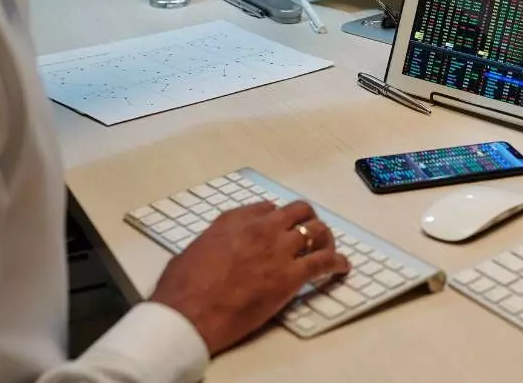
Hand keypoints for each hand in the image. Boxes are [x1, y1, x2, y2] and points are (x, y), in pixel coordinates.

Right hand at [149, 201, 349, 354]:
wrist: (189, 314)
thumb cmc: (181, 290)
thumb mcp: (191, 253)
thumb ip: (212, 244)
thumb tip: (214, 252)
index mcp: (234, 220)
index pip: (266, 208)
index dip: (277, 218)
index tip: (279, 228)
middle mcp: (260, 228)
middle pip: (298, 211)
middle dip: (306, 220)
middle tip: (310, 233)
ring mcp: (278, 250)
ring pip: (316, 230)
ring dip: (325, 239)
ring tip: (328, 249)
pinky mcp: (291, 276)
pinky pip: (324, 262)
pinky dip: (337, 263)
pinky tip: (341, 267)